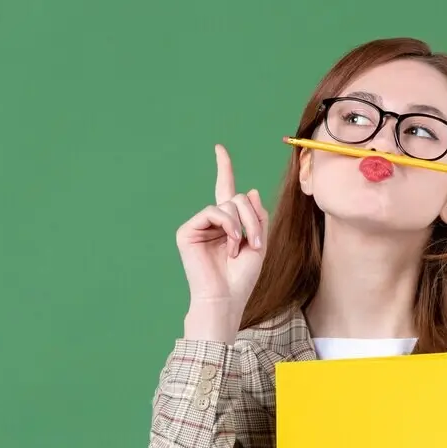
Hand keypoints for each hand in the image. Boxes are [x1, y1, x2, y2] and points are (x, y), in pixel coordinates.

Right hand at [175, 145, 268, 338]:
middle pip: (236, 198)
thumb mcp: (258, 242)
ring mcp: (198, 225)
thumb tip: (249, 189)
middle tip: (255, 243)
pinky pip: (213, 212)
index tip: (219, 149)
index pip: (225, 191)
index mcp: (226, 224)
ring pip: (227, 204)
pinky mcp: (187, 231)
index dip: (223, 169)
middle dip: (251, 217)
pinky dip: (227, 226)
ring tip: (242, 247)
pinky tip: (229, 244)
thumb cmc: (241, 278)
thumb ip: (256, 216)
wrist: (225, 298)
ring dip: (242, 224)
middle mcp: (210, 222)